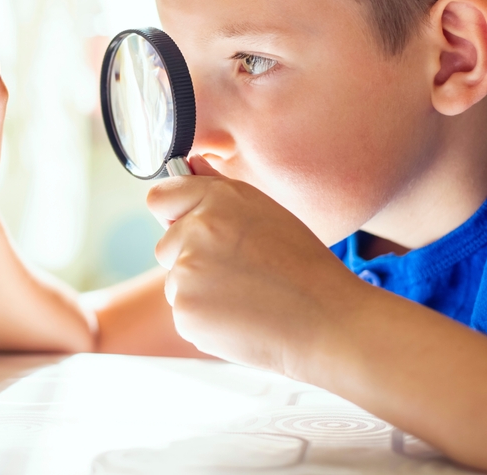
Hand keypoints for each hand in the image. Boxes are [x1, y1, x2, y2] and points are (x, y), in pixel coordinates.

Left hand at [146, 155, 360, 377]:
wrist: (325, 321)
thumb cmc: (302, 267)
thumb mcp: (265, 212)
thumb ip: (218, 188)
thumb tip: (190, 164)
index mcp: (217, 198)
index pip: (161, 198)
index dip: (174, 214)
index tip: (191, 227)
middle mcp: (196, 230)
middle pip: (165, 245)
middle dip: (189, 257)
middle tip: (238, 271)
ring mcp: (186, 273)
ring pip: (176, 283)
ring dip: (200, 291)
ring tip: (247, 296)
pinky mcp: (186, 312)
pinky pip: (186, 313)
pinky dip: (206, 319)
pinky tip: (241, 317)